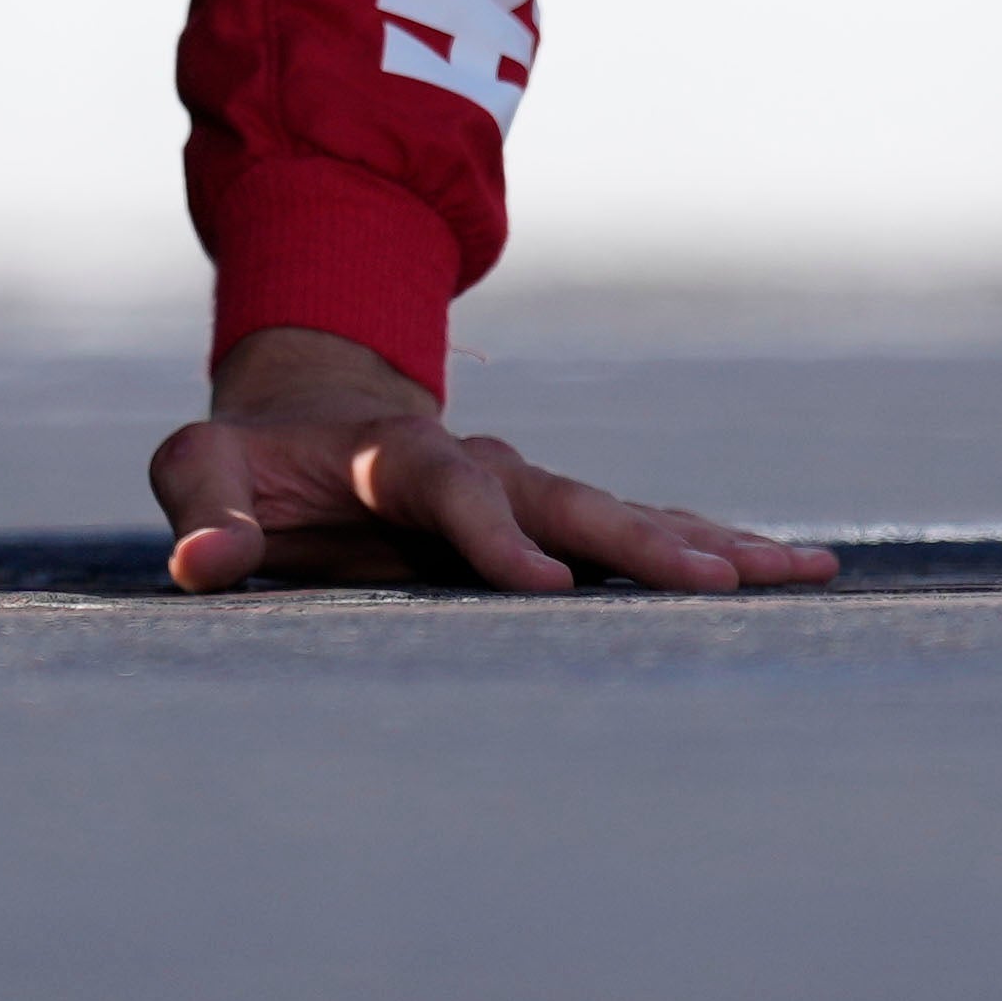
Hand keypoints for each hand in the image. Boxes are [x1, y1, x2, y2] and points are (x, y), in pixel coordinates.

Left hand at [149, 327, 839, 596]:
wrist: (302, 414)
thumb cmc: (247, 459)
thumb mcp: (199, 470)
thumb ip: (204, 515)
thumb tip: (200, 571)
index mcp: (393, 451)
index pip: (448, 488)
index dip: (492, 536)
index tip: (543, 586)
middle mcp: (477, 462)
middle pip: (568, 498)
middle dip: (641, 541)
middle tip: (724, 580)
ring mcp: (525, 487)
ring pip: (623, 512)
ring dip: (708, 542)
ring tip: (802, 569)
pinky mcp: (552, 518)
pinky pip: (640, 530)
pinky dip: (712, 548)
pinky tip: (792, 570)